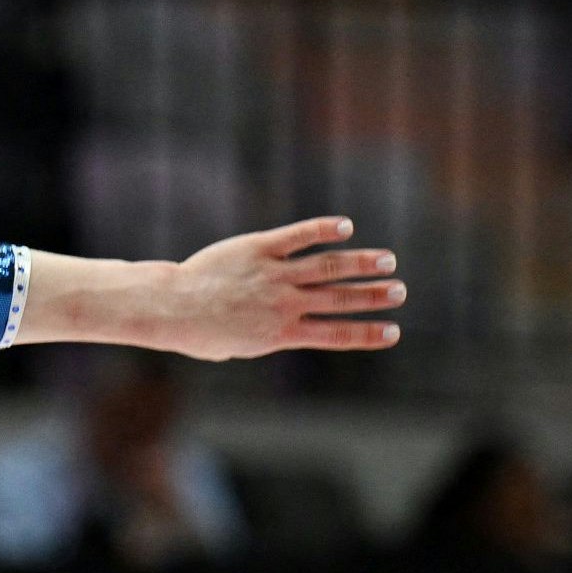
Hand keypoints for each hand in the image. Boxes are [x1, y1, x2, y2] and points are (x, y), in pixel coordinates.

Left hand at [158, 217, 405, 360]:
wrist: (170, 307)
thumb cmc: (200, 332)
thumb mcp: (240, 345)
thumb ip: (268, 336)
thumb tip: (285, 331)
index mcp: (281, 334)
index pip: (336, 334)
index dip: (368, 333)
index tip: (394, 332)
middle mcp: (284, 304)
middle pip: (340, 298)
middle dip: (374, 296)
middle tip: (401, 291)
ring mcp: (273, 274)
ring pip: (328, 267)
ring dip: (361, 263)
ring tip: (387, 260)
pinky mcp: (258, 248)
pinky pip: (297, 237)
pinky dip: (323, 229)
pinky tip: (345, 227)